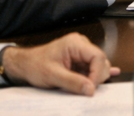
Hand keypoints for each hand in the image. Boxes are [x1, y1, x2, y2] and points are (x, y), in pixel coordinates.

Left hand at [2, 33, 119, 95]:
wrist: (25, 64)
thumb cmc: (35, 65)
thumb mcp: (53, 76)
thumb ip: (73, 82)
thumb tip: (91, 89)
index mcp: (75, 43)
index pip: (97, 56)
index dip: (97, 74)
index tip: (91, 88)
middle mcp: (81, 44)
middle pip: (100, 61)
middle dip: (97, 77)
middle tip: (88, 90)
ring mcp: (81, 51)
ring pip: (98, 65)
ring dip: (94, 77)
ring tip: (86, 87)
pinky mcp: (80, 59)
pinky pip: (92, 66)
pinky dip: (96, 74)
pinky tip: (109, 76)